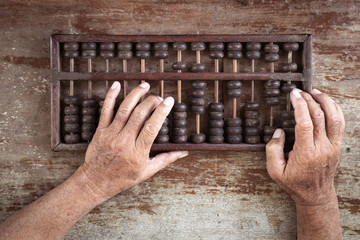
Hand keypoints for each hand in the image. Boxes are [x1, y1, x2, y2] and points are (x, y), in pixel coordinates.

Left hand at [77, 81, 187, 200]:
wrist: (96, 182)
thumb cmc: (123, 178)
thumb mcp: (147, 171)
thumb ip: (166, 159)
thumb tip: (184, 152)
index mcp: (138, 153)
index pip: (152, 128)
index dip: (161, 112)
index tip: (169, 101)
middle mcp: (124, 142)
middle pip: (139, 115)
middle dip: (151, 101)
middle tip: (158, 97)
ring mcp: (111, 135)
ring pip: (124, 109)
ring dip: (135, 95)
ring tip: (145, 86)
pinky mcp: (101, 131)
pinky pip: (105, 110)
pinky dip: (111, 96)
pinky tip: (117, 85)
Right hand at [266, 88, 344, 205]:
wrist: (315, 195)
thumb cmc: (294, 183)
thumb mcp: (275, 171)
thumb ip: (273, 150)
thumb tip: (278, 132)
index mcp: (306, 153)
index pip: (305, 123)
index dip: (299, 106)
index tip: (293, 95)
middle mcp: (322, 148)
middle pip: (319, 116)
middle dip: (308, 100)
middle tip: (298, 92)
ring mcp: (333, 146)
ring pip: (334, 117)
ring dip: (325, 101)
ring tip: (314, 92)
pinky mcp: (337, 146)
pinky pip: (340, 123)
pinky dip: (335, 109)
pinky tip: (327, 102)